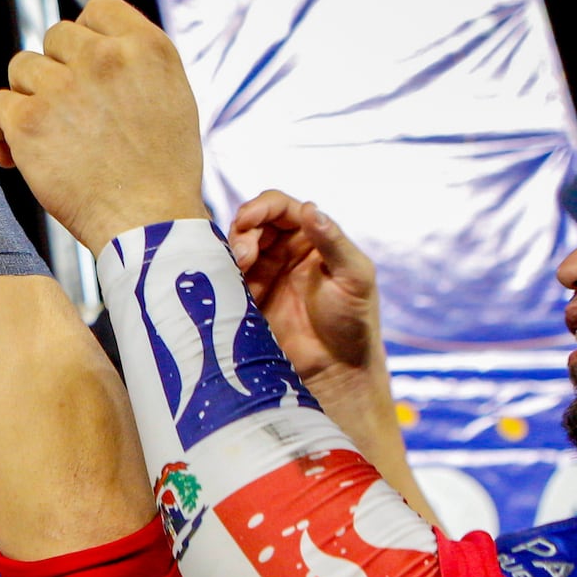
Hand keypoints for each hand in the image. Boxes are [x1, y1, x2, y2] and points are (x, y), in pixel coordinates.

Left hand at [0, 0, 206, 251]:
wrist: (149, 224)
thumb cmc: (162, 169)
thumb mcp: (171, 95)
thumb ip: (133, 60)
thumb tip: (92, 41)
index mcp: (147, 46)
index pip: (97, 8)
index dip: (86, 37)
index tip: (85, 70)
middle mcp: (105, 57)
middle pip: (55, 36)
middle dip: (56, 69)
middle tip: (67, 113)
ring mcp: (64, 86)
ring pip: (21, 68)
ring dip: (28, 98)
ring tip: (48, 137)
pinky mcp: (29, 121)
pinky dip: (2, 131)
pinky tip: (19, 157)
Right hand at [229, 191, 385, 392]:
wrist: (335, 370)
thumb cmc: (354, 322)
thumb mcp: (354, 277)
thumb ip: (333, 241)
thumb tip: (310, 208)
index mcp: (314, 237)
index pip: (281, 208)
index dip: (261, 207)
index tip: (248, 219)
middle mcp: (286, 250)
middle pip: (253, 223)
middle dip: (243, 231)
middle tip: (243, 254)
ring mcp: (264, 273)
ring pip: (236, 247)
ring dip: (231, 250)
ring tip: (238, 266)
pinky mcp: (247, 298)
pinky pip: (226, 276)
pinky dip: (221, 273)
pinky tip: (227, 281)